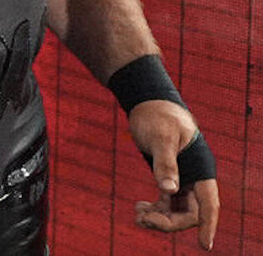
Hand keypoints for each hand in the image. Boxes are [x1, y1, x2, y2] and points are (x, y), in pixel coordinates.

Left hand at [128, 100, 219, 249]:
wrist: (149, 105)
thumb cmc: (158, 117)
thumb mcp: (161, 137)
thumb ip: (165, 164)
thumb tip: (169, 191)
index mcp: (201, 170)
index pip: (209, 204)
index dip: (208, 226)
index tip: (204, 246)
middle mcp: (195, 178)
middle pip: (191, 213)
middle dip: (169, 222)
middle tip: (143, 219)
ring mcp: (182, 180)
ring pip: (176, 211)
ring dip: (159, 218)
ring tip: (137, 215)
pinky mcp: (168, 178)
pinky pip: (166, 203)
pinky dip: (153, 210)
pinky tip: (138, 208)